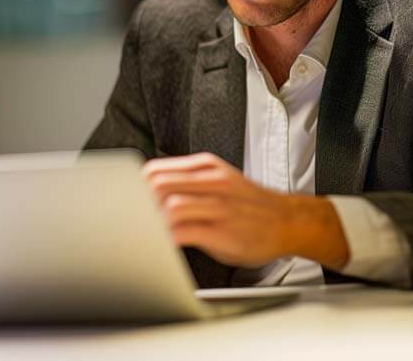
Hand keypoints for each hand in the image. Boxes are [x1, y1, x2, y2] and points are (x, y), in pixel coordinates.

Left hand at [142, 152, 349, 268]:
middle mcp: (212, 182)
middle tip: (126, 219)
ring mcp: (218, 206)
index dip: (133, 187)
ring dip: (149, 222)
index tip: (123, 202)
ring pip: (169, 206)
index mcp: (207, 167)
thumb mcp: (220, 180)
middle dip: (136, 204)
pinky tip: (160, 245)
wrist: (289, 221)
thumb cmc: (250, 206)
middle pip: (157, 184)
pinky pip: (184, 232)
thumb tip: (149, 191)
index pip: (156, 170)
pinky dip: (166, 239)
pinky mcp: (222, 231)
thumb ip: (189, 182)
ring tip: (139, 233)